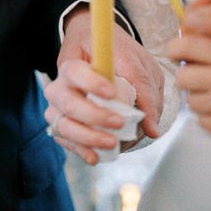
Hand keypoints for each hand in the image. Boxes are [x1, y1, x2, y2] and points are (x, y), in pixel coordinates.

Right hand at [44, 9, 163, 164]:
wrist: (103, 54)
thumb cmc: (119, 54)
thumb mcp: (138, 64)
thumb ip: (145, 93)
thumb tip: (152, 130)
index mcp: (75, 61)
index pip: (74, 71)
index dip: (90, 83)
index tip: (111, 92)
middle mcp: (61, 84)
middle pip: (66, 102)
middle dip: (93, 117)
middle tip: (119, 123)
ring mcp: (58, 106)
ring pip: (62, 124)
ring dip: (86, 138)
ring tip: (112, 143)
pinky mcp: (63, 123)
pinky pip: (65, 139)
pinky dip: (81, 149)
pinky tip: (97, 156)